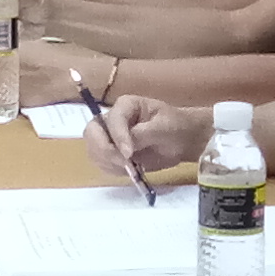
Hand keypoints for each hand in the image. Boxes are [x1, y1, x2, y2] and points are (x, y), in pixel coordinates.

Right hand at [88, 94, 207, 185]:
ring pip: (93, 150)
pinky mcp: (111, 153)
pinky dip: (112, 170)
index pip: (112, 120)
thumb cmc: (176, 127)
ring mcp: (109, 136)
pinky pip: (101, 163)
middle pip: (91, 133)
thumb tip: (126, 147)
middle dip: (104, 150)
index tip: (129, 155)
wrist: (182, 140)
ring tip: (131, 168)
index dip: (117, 137)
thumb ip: (143, 134)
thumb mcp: (164, 127)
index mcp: (125, 105)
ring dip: (109, 162)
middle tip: (123, 163)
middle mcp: (112, 119)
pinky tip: (130, 170)